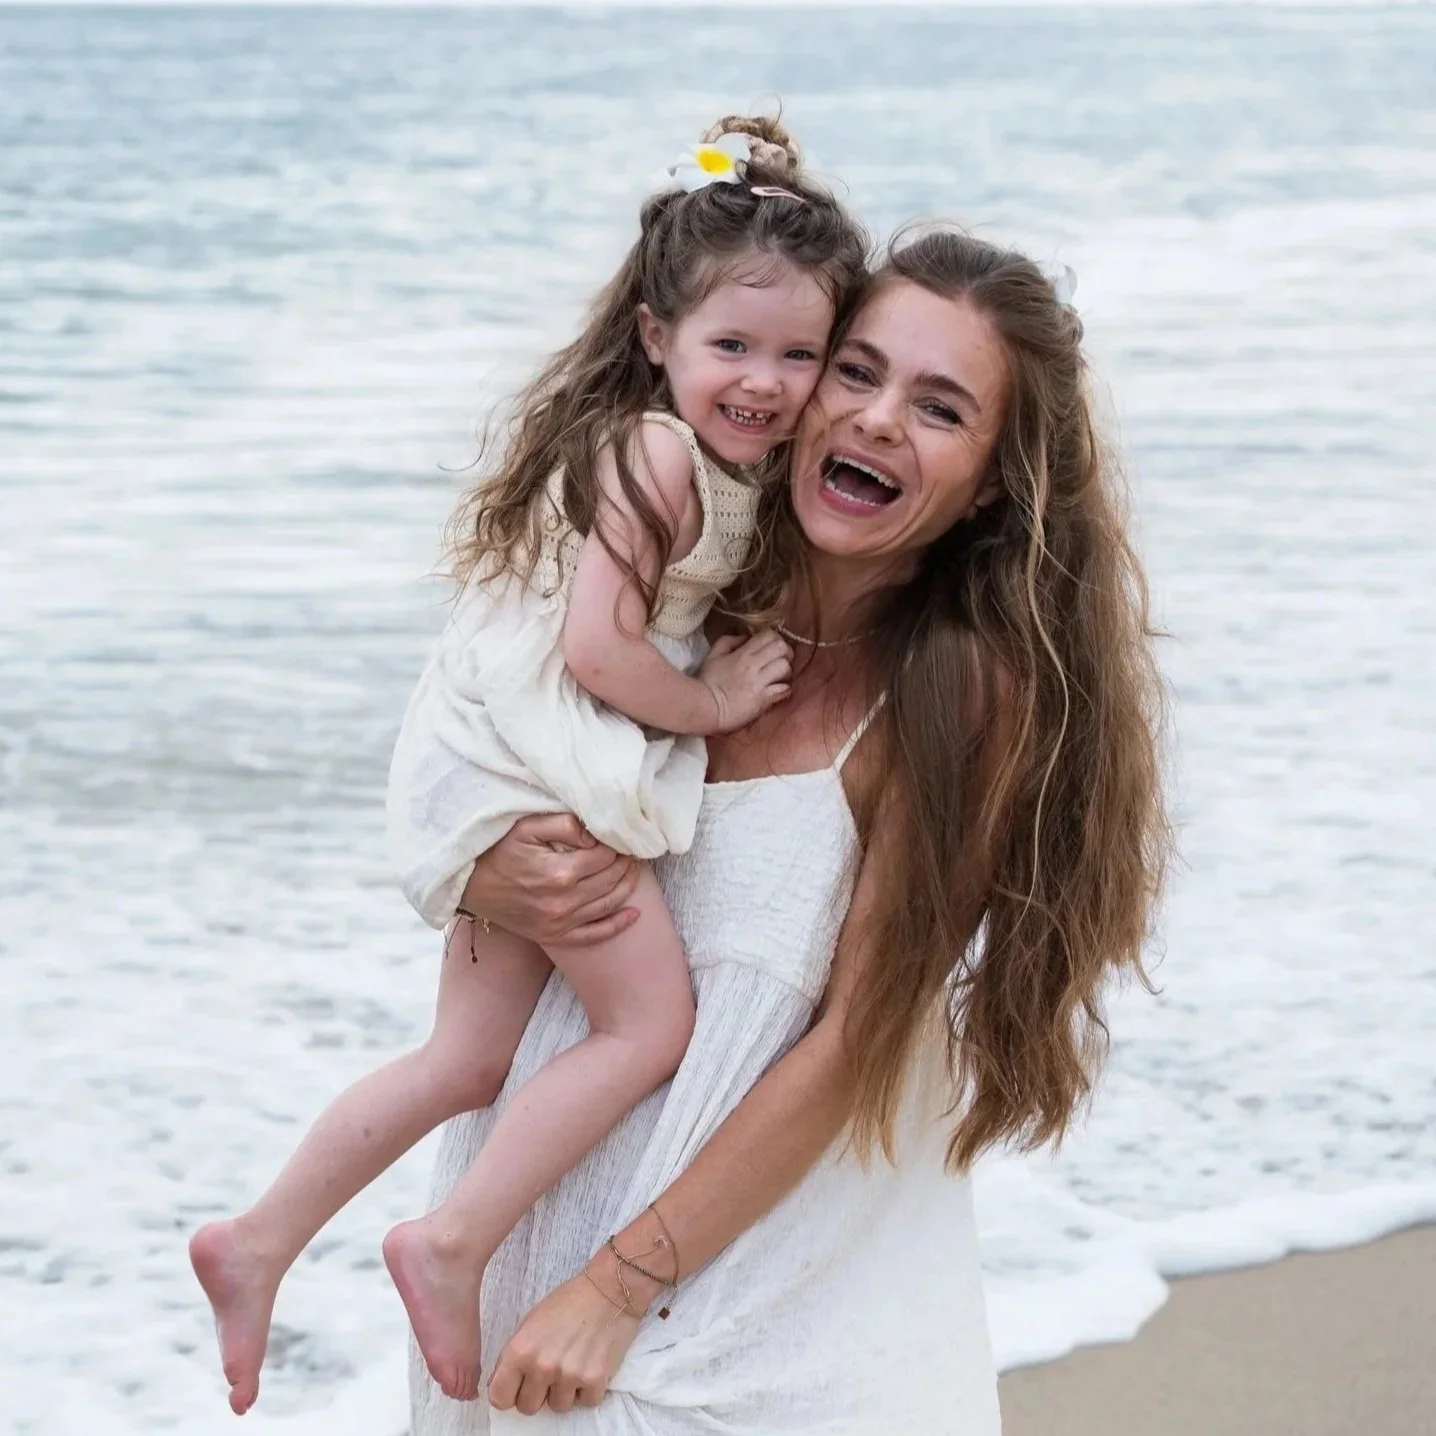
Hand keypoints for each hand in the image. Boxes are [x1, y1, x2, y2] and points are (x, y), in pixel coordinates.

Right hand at [458, 815, 640, 946]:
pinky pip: (593, 935)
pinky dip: (617, 925)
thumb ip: (565, 824)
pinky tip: (634, 915)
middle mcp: (563, 902)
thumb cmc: (497, 849)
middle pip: (612, 879)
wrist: (468, 884)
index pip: (606, 856)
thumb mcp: (526, 826)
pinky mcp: (554, 935)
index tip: (623, 835)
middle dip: (627, 862)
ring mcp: (560, 922)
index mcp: (559, 873)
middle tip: (635, 849)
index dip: (618, 844)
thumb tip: (596, 834)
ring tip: (635, 869)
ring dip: (628, 886)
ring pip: (608, 904)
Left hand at [487, 1268, 643, 1415]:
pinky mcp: (595, 1380)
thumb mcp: (530, 1322)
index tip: (517, 1386)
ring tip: (573, 1364)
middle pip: (527, 1408)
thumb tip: (501, 1384)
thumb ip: (514, 1355)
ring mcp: (569, 1376)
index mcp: (519, 1350)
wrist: (609, 1289)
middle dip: (537, 1393)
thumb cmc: (567, 1301)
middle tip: (549, 1372)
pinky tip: (590, 1364)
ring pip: (558, 1407)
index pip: (499, 1397)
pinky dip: (589, 1389)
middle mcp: (542, 1366)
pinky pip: (586, 1402)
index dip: (507, 1393)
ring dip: (564, 1391)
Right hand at [697, 630, 791, 733]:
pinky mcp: (763, 700)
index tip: (771, 647)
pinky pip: (783, 690)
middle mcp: (753, 666)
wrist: (704, 708)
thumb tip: (746, 637)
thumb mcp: (713, 656)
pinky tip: (779, 691)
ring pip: (785, 668)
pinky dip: (784, 689)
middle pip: (781, 648)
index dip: (774, 638)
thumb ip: (729, 642)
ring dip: (786, 671)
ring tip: (779, 677)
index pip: (769, 635)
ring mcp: (759, 684)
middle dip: (785, 652)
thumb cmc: (708, 682)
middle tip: (780, 660)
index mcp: (742, 654)